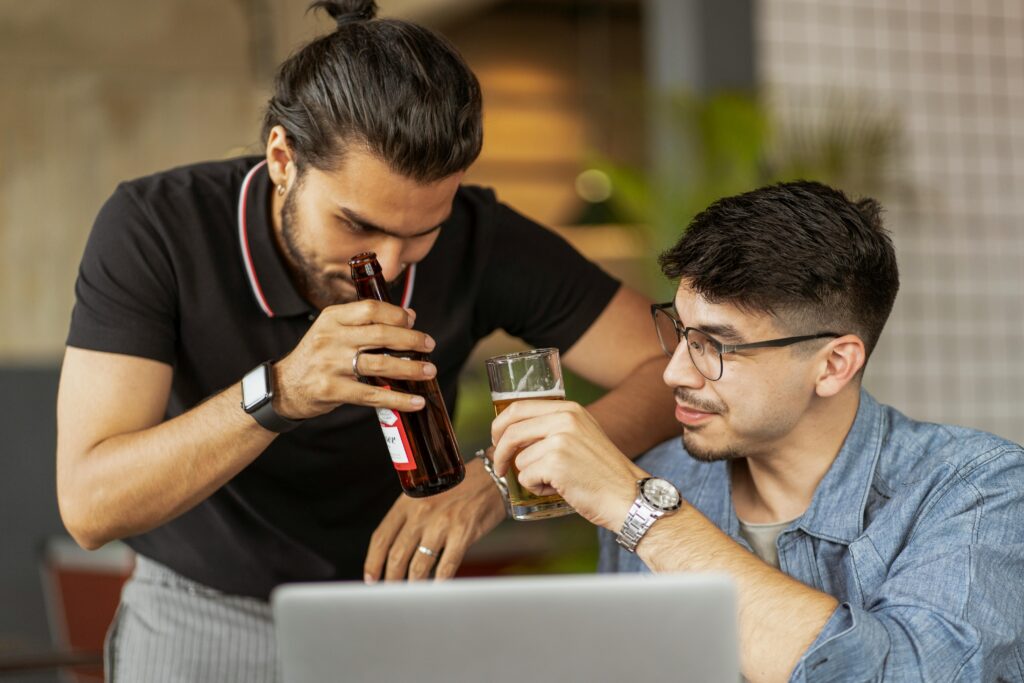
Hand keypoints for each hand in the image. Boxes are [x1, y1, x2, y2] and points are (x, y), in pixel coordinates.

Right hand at [272, 300, 437, 418]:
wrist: (284, 387)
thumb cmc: (317, 357)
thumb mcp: (333, 330)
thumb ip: (365, 323)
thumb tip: (409, 316)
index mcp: (332, 318)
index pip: (370, 308)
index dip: (396, 314)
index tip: (413, 322)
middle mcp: (330, 338)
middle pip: (380, 334)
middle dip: (411, 340)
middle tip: (429, 345)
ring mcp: (330, 364)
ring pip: (380, 363)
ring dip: (410, 368)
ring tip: (429, 371)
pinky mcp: (332, 389)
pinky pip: (372, 394)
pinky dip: (397, 398)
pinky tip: (415, 401)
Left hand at [363, 457, 506, 581]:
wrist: (491, 478)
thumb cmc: (457, 488)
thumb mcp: (425, 495)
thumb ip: (410, 518)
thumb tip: (396, 550)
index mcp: (407, 503)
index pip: (381, 537)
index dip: (372, 562)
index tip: (370, 578)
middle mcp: (421, 513)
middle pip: (397, 555)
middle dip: (391, 579)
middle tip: (390, 592)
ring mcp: (441, 524)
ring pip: (419, 565)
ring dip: (413, 585)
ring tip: (412, 595)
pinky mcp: (462, 533)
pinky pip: (446, 566)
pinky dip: (439, 582)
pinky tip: (436, 589)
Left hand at [490, 400, 644, 531]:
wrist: (628, 496)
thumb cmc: (603, 472)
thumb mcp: (583, 435)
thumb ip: (554, 427)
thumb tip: (513, 434)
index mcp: (569, 409)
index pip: (519, 407)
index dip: (500, 424)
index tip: (496, 439)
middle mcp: (564, 419)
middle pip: (511, 430)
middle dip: (499, 450)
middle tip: (500, 466)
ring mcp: (560, 440)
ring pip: (519, 459)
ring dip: (530, 476)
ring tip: (556, 481)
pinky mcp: (556, 463)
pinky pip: (526, 477)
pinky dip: (537, 488)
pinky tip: (559, 489)